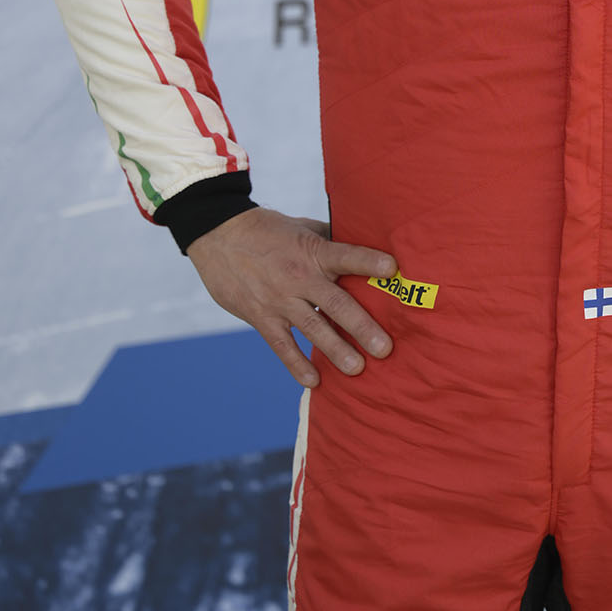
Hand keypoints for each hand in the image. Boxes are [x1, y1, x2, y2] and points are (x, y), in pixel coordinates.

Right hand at [187, 207, 398, 388]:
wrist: (219, 235)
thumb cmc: (268, 229)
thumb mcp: (303, 228)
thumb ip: (330, 241)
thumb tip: (363, 249)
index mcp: (314, 251)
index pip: (346, 255)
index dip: (368, 261)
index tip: (393, 269)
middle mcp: (300, 277)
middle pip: (336, 303)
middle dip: (362, 327)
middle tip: (384, 349)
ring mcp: (280, 300)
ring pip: (312, 329)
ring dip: (336, 351)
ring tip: (357, 369)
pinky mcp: (261, 317)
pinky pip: (282, 345)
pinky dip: (297, 364)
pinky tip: (314, 382)